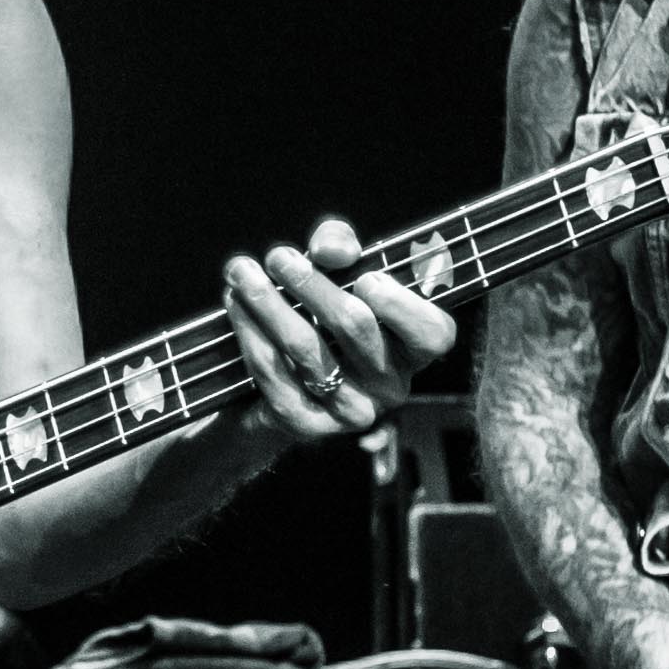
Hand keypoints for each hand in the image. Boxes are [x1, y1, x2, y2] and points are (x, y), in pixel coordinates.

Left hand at [222, 219, 457, 443]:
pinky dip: (249, 332)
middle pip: (355, 326)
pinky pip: (274, 372)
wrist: (283, 377)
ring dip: (267, 303)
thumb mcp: (339, 267)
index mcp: (414, 349)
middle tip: (276, 256)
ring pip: (306, 347)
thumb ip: (340, 244)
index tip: (365, 277)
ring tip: (241, 271)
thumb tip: (330, 251)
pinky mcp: (307, 424)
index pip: (433, 333)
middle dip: (310, 284)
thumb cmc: (324, 309)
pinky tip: (235, 304)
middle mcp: (392, 386)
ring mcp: (350, 410)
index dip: (401, 306)